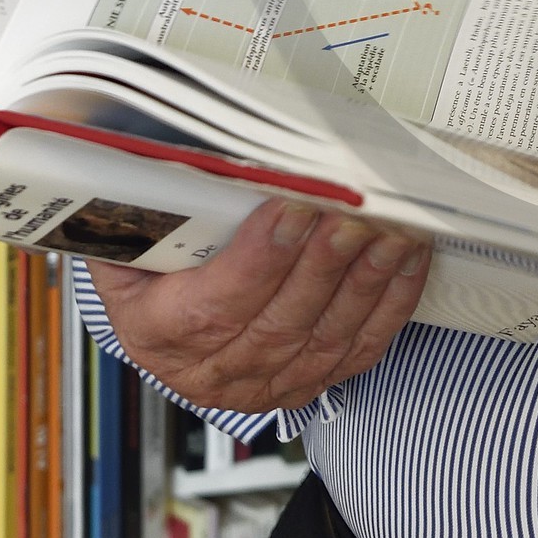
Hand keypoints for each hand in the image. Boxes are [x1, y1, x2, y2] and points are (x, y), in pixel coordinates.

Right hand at [88, 198, 433, 415]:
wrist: (162, 319)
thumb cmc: (152, 268)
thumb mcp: (132, 237)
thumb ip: (154, 207)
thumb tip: (187, 156)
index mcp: (158, 331)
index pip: (212, 307)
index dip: (258, 260)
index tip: (291, 210)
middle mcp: (212, 369)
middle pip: (278, 323)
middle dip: (323, 265)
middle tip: (353, 215)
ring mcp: (266, 381)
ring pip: (325, 336)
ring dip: (365, 281)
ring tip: (390, 232)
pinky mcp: (312, 380)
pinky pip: (360, 347)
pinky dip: (390, 302)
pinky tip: (406, 260)